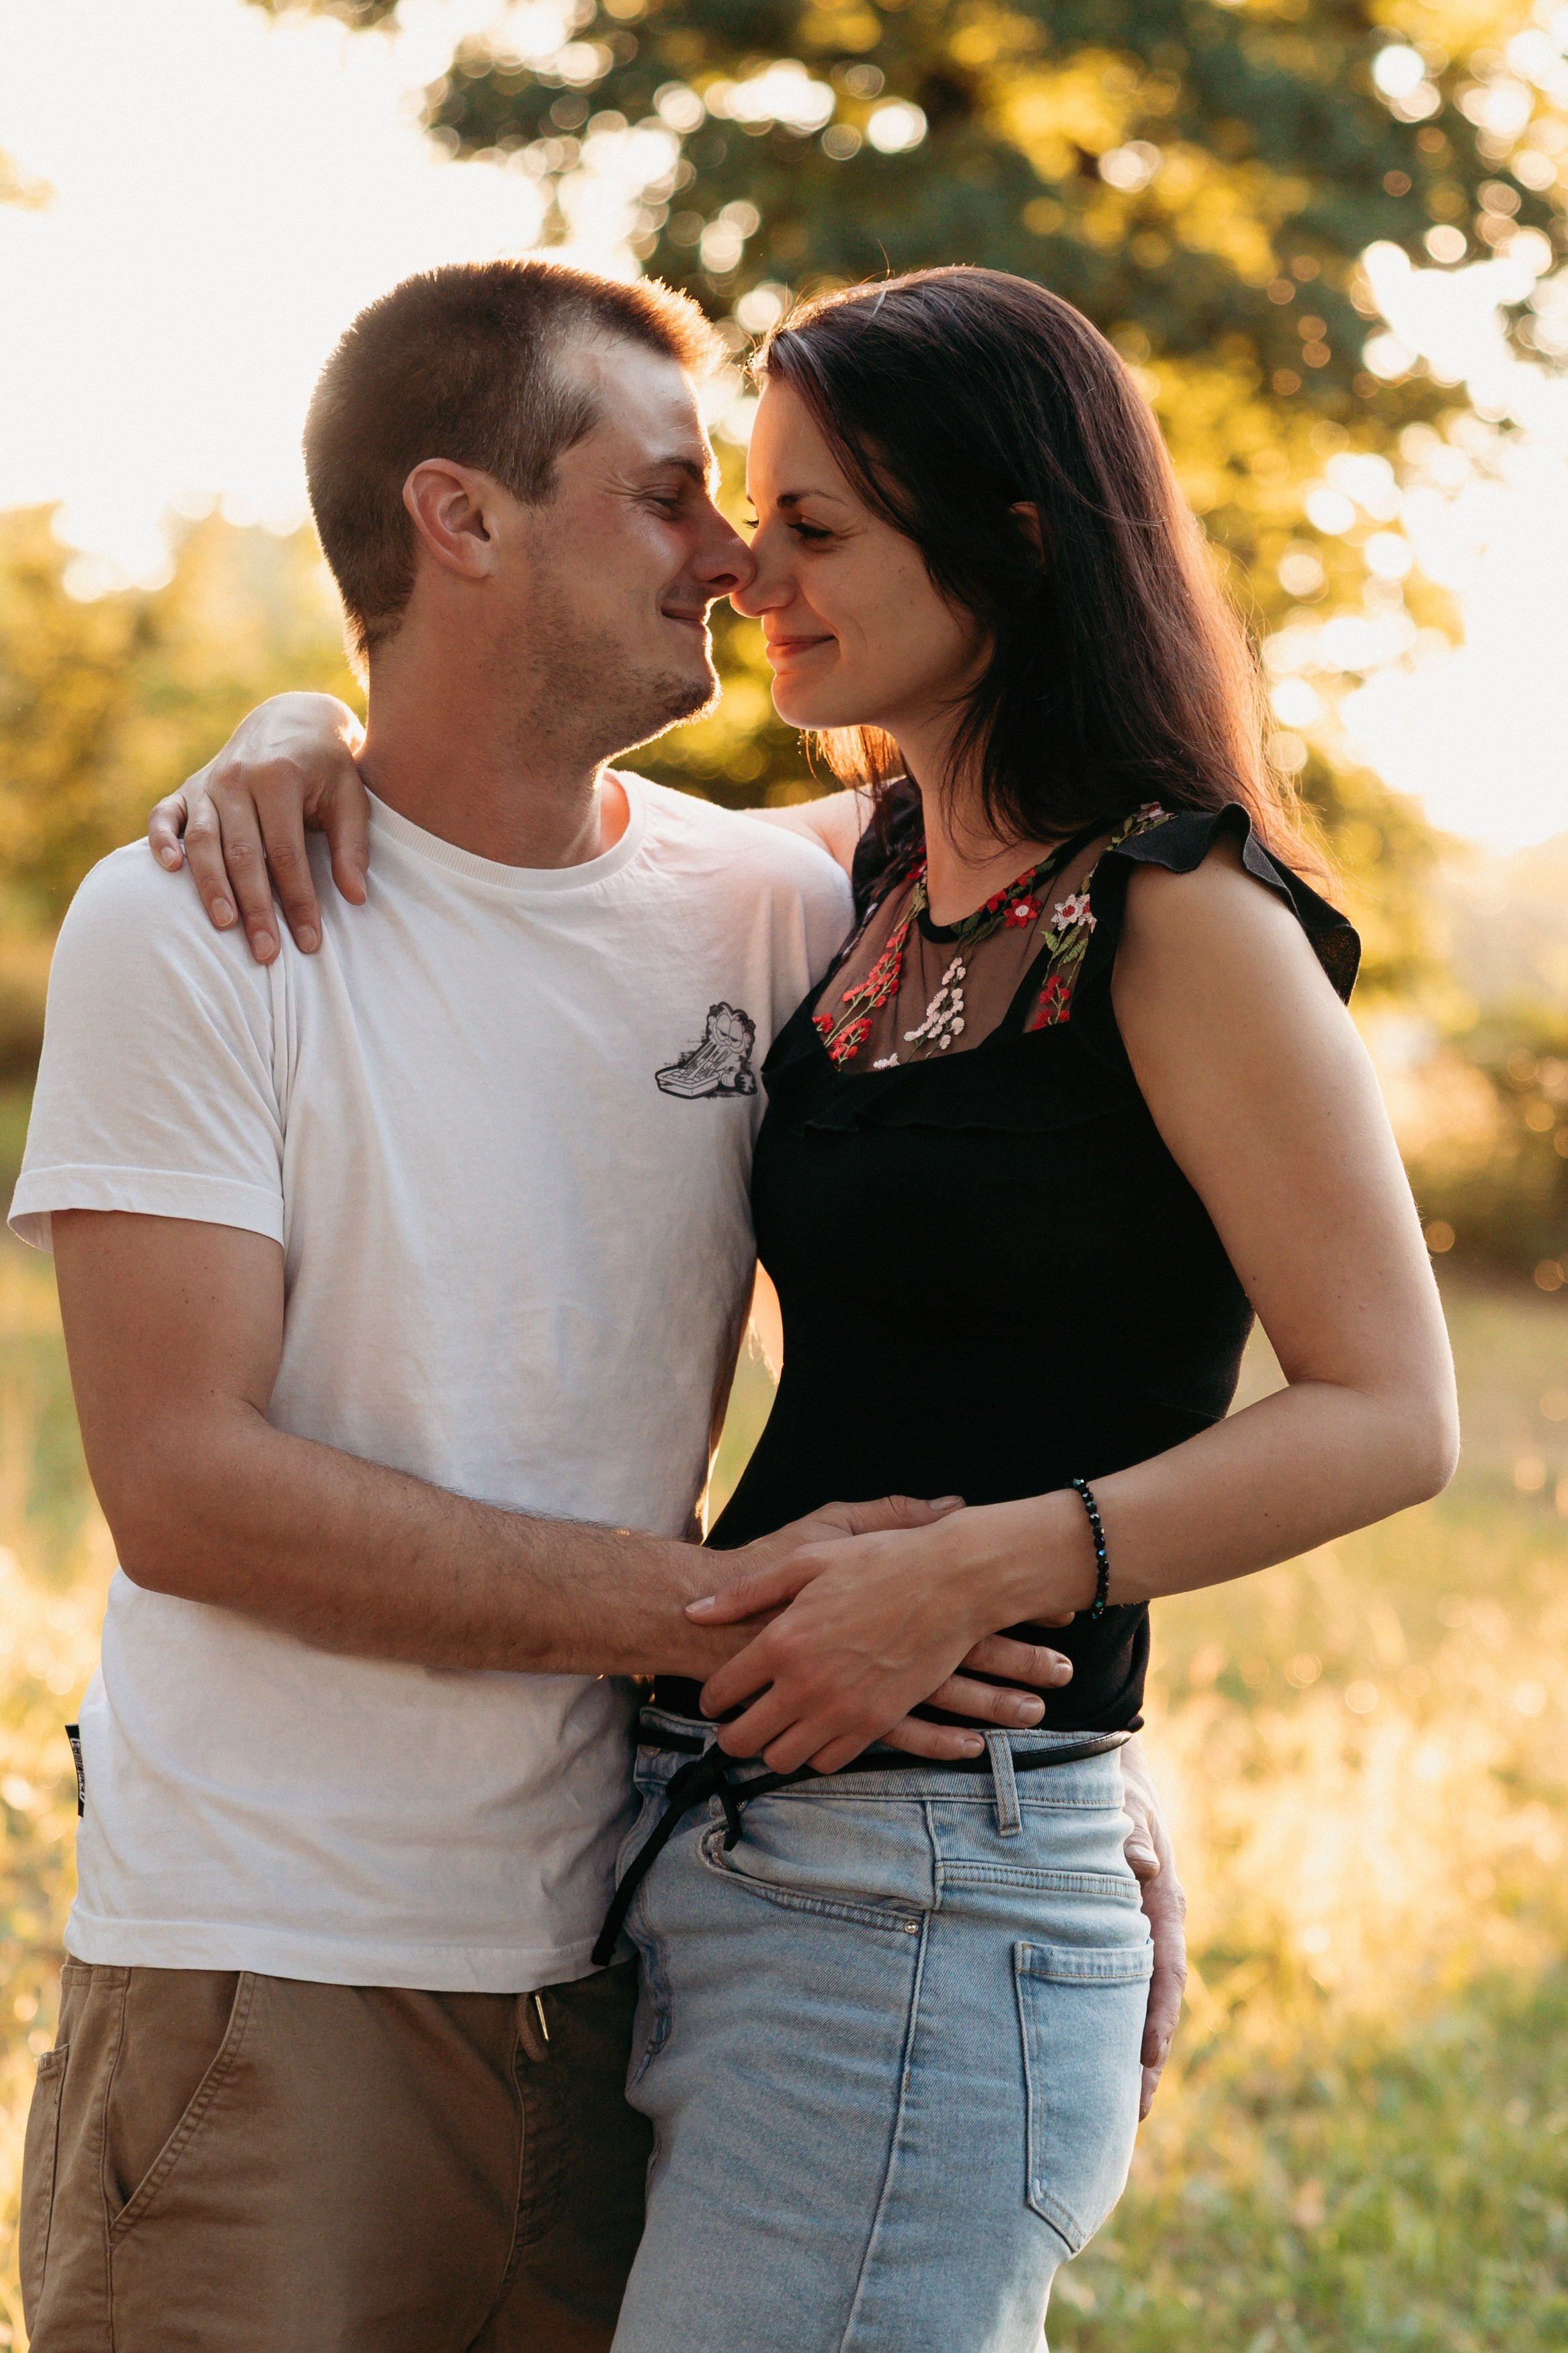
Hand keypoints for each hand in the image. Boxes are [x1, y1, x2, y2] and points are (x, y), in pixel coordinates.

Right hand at [148, 693, 368, 964]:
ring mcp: (207, 782)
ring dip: (211, 886)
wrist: (292, 719)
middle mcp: (236, 778)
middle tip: (265, 953)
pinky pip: (165, 815)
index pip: (288, 855)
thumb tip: (356, 897)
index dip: (298, 902)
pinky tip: (168, 870)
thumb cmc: (327, 767)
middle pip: (244, 854)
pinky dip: (162, 840)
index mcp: (279, 778)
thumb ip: (351, 846)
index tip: (309, 943)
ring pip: (204, 842)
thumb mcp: (350, 797)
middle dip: (255, 907)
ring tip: (224, 926)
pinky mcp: (187, 788)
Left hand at [689, 1505, 1075, 1774]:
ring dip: (771, 1748)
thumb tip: (693, 1612)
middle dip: (730, 1736)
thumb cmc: (879, 1562)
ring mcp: (842, 1709)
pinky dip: (815, 1754)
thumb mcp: (807, 1560)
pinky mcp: (876, 1724)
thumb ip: (746, 1592)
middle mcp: (805, 1684)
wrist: (952, 1582)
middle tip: (733, 1727)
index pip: (722, 1690)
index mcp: (782, 1640)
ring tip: (773, 1732)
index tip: (713, 1698)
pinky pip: (829, 1762)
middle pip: (743, 1738)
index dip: (710, 1698)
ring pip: (783, 1759)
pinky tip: (815, 1734)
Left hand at [1119, 1734, 1186, 2118]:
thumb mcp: (1121, 1801)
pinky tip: (1087, 2054)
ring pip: (1133, 2000)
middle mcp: (1153, 1923)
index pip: (1164, 1968)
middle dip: (1144, 2056)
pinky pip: (1112, 1982)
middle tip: (1129, 2114)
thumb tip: (1141, 1863)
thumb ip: (1129, 1830)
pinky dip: (1106, 2020)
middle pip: (1153, 2001)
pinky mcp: (1111, 1930)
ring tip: (1113, 2109)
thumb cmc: (1109, 1785)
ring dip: (1126, 2049)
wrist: (1100, 1767)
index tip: (1147, 2061)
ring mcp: (1134, 1930)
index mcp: (1162, 1900)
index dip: (1156, 2016)